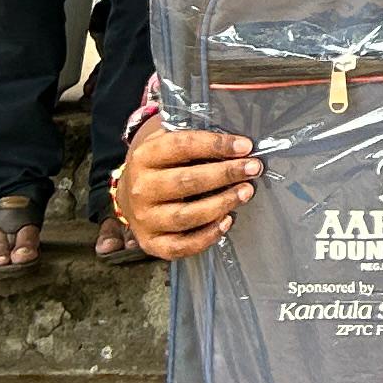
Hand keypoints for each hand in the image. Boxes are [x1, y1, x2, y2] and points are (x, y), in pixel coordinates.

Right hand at [114, 123, 256, 259]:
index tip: (245, 146)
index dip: (217, 145)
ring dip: (221, 204)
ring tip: (245, 192)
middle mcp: (141, 188)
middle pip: (187, 181)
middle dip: (225, 174)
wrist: (128, 193)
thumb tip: (236, 138)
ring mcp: (144, 218)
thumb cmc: (162, 164)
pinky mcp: (151, 242)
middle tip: (253, 168)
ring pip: (186, 215)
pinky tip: (227, 221)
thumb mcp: (169, 141)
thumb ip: (196, 137)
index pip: (183, 146)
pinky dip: (207, 236)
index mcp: (145, 156)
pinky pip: (181, 246)